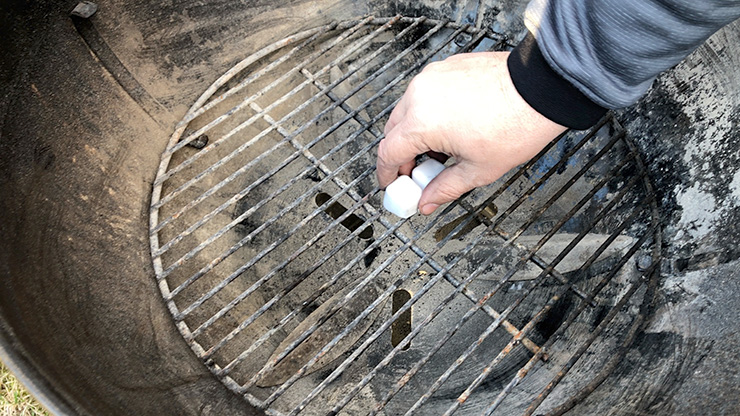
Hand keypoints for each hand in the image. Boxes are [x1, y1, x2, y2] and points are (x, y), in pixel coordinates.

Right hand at [377, 51, 566, 214]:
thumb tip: (426, 201)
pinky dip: (428, 112)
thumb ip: (444, 189)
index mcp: (422, 123)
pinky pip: (425, 94)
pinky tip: (451, 126)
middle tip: (419, 173)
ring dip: (414, 132)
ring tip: (442, 150)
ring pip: (407, 110)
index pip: (388, 153)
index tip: (392, 184)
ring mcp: (432, 77)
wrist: (541, 89)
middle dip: (401, 155)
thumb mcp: (477, 170)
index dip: (386, 174)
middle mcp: (420, 95)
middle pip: (393, 131)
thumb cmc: (516, 124)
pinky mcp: (445, 67)